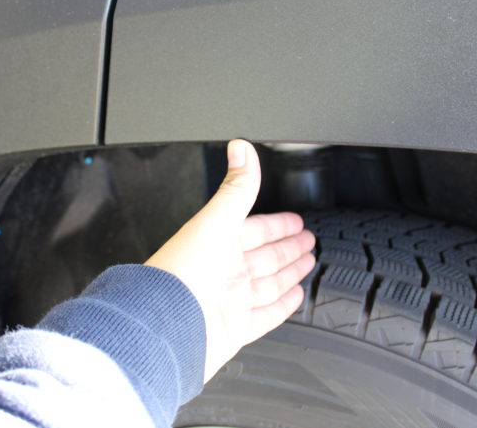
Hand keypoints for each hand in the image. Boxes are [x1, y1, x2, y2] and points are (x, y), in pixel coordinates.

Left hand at [144, 139, 315, 382]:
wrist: (168, 325)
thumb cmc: (181, 274)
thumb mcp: (215, 221)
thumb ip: (235, 188)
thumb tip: (241, 149)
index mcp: (216, 243)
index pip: (254, 229)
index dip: (277, 225)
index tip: (295, 220)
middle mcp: (223, 271)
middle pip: (264, 255)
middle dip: (287, 246)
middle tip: (308, 240)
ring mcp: (230, 300)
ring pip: (267, 283)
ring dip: (289, 272)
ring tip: (307, 263)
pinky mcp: (235, 327)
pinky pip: (266, 315)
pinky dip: (282, 306)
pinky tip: (294, 297)